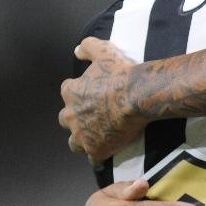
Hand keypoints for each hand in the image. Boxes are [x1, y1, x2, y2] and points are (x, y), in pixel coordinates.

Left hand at [60, 37, 144, 162]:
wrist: (138, 95)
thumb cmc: (121, 73)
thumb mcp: (104, 52)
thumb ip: (88, 47)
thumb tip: (76, 50)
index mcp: (71, 92)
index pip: (68, 93)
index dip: (79, 93)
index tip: (92, 93)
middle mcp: (72, 115)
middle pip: (67, 120)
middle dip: (77, 118)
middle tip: (94, 116)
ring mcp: (82, 135)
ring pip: (75, 143)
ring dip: (83, 140)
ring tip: (97, 137)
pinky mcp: (96, 149)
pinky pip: (94, 158)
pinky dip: (99, 154)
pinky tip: (108, 151)